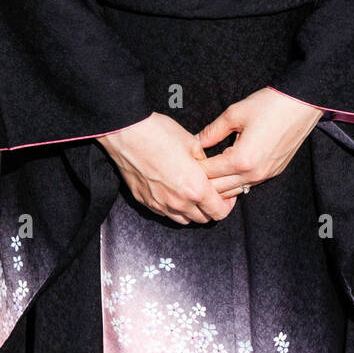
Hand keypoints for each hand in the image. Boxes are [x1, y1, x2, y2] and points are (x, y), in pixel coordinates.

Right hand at [97, 112, 234, 225]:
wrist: (126, 133)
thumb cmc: (159, 134)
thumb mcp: (192, 143)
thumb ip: (205, 162)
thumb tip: (208, 169)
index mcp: (195, 188)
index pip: (219, 212)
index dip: (227, 204)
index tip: (227, 195)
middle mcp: (178, 202)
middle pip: (203, 219)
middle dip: (210, 208)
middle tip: (211, 192)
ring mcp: (159, 204)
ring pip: (183, 220)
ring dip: (192, 210)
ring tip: (191, 193)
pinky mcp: (145, 201)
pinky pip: (165, 213)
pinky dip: (173, 207)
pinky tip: (172, 190)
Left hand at [197, 87, 324, 196]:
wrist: (301, 104)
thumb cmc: (269, 105)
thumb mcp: (234, 114)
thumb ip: (212, 131)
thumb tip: (196, 142)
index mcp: (241, 159)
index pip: (208, 173)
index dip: (193, 168)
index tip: (184, 161)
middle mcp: (254, 174)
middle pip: (219, 189)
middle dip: (203, 182)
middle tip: (190, 171)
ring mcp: (265, 176)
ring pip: (233, 192)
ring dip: (218, 185)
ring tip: (206, 175)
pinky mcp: (273, 173)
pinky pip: (247, 186)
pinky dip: (234, 183)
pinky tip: (225, 173)